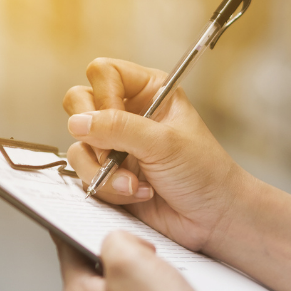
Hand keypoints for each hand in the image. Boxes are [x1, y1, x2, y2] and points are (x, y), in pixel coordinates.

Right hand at [63, 58, 253, 252]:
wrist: (212, 217)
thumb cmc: (204, 172)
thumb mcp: (164, 143)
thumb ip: (119, 128)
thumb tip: (77, 122)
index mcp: (149, 91)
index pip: (104, 73)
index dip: (104, 97)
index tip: (116, 122)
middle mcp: (128, 113)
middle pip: (79, 103)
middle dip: (95, 135)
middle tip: (114, 154)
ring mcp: (115, 144)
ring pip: (79, 144)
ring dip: (103, 170)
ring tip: (134, 184)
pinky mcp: (108, 173)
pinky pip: (84, 174)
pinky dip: (108, 188)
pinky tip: (137, 194)